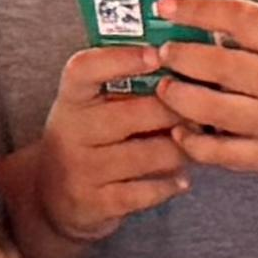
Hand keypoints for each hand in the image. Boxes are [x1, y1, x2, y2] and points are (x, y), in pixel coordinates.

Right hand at [16, 45, 187, 248]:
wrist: (50, 198)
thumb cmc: (89, 140)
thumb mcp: (93, 109)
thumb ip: (129, 88)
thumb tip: (189, 69)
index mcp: (72, 98)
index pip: (85, 69)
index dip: (121, 58)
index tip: (157, 54)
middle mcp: (71, 131)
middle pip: (135, 114)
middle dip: (178, 112)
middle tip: (207, 110)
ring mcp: (82, 169)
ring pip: (150, 154)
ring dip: (182, 150)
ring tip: (196, 145)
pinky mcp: (95, 203)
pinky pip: (147, 191)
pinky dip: (171, 184)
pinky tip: (182, 179)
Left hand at [148, 0, 257, 185]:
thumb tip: (205, 21)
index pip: (242, 19)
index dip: (199, 9)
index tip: (168, 5)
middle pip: (220, 65)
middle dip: (180, 56)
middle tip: (161, 53)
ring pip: (213, 110)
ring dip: (179, 98)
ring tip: (165, 89)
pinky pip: (222, 152)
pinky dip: (194, 143)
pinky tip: (181, 133)